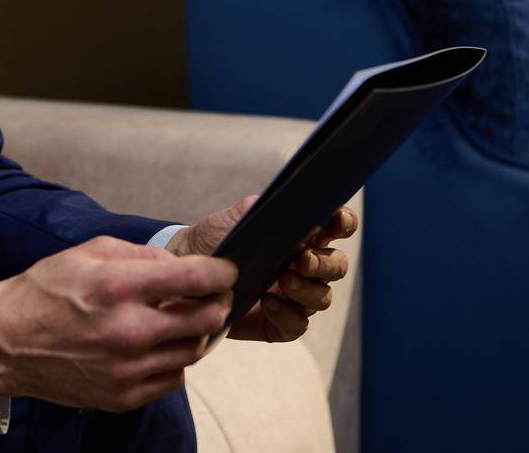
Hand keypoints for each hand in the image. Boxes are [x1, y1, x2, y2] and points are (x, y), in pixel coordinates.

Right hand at [0, 236, 235, 411]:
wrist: (7, 343)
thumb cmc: (47, 291)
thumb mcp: (90, 252)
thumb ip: (141, 255)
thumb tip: (179, 266)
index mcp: (120, 287)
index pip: (195, 278)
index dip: (222, 272)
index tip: (228, 271)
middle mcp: (128, 330)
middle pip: (206, 319)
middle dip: (218, 302)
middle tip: (214, 295)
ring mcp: (127, 369)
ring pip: (193, 351)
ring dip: (196, 333)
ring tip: (182, 319)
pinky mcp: (123, 396)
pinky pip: (172, 378)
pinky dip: (174, 360)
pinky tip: (158, 346)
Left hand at [166, 197, 356, 342]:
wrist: (185, 274)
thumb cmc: (214, 242)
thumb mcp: (230, 221)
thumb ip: (256, 209)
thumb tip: (279, 202)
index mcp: (301, 235)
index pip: (336, 227)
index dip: (343, 222)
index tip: (335, 221)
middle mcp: (305, 267)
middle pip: (337, 266)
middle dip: (324, 263)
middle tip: (300, 260)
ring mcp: (295, 297)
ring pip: (322, 297)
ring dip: (308, 290)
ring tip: (283, 282)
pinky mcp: (279, 324)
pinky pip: (298, 325)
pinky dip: (288, 315)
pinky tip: (268, 304)